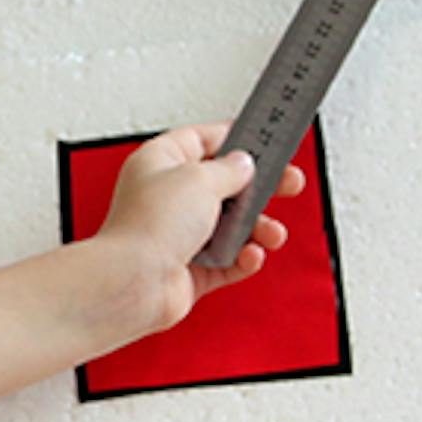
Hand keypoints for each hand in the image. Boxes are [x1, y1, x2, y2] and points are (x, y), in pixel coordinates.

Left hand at [92, 124, 302, 337]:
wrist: (133, 283)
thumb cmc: (150, 226)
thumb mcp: (200, 179)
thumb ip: (229, 169)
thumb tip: (243, 165)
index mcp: (160, 163)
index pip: (201, 140)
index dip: (234, 138)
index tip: (263, 140)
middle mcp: (167, 197)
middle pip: (224, 185)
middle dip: (259, 187)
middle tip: (288, 183)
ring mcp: (178, 235)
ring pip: (230, 226)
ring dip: (257, 229)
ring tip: (272, 234)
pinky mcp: (188, 269)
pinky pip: (227, 261)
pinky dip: (243, 259)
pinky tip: (251, 256)